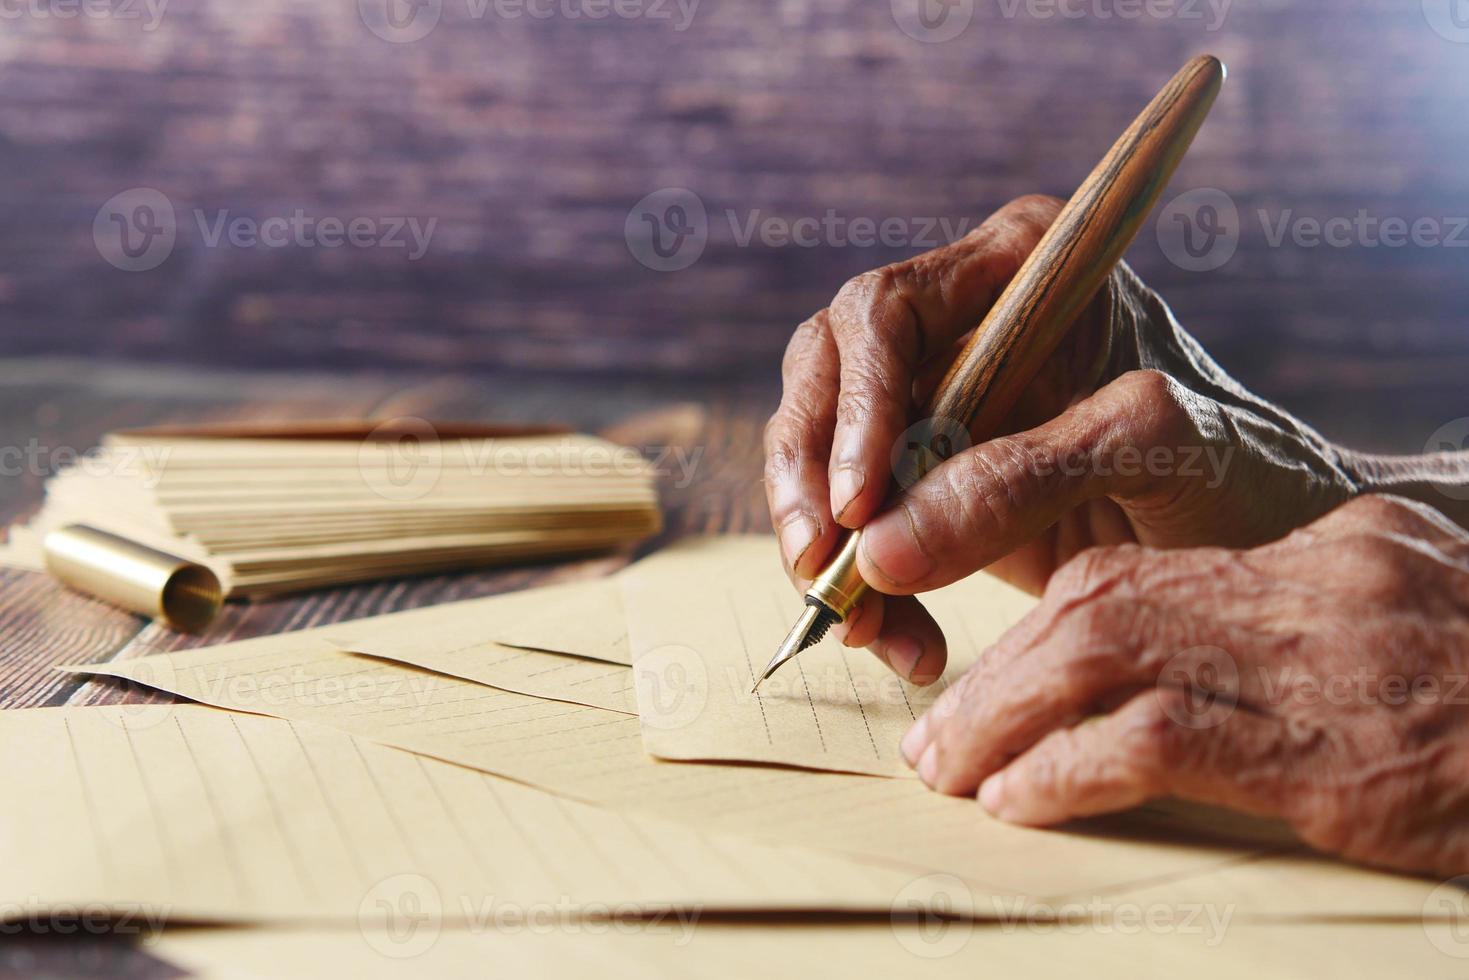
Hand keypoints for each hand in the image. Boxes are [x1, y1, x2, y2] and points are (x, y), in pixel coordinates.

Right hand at [764, 194, 1366, 684]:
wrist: (1264, 547)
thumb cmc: (1239, 473)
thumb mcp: (1151, 452)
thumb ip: (1021, 476)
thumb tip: (876, 546)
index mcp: (1017, 263)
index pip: (884, 312)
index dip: (854, 407)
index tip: (855, 506)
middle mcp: (961, 317)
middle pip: (826, 376)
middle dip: (810, 480)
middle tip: (821, 570)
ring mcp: (938, 399)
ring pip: (823, 456)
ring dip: (826, 549)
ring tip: (868, 631)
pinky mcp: (927, 478)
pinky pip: (854, 524)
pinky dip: (862, 588)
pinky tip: (899, 640)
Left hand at [899, 494, 1468, 877]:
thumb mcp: (1412, 639)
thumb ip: (1304, 632)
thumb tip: (1177, 675)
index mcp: (1338, 550)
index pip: (1148, 568)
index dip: (1045, 625)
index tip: (992, 677)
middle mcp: (1322, 582)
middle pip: (1103, 600)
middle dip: (1001, 672)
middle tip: (938, 739)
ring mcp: (1327, 660)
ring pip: (1102, 653)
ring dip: (1005, 718)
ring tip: (952, 773)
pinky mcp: (1328, 750)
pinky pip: (1153, 738)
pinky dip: (1065, 769)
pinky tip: (1021, 804)